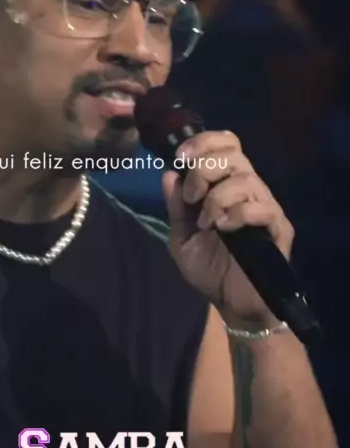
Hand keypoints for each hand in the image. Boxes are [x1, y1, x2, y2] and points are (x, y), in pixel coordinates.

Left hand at [162, 130, 294, 325]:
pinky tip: (223, 229)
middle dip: (204, 169)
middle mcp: (249, 190)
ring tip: (206, 223)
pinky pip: (262, 208)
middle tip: (191, 197)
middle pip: (234, 154)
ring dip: (217, 197)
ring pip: (246, 179)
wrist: (232, 305)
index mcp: (227, 185)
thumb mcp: (182, 237)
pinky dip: (237, 214)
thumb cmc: (210, 270)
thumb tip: (169, 173)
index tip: (181, 157)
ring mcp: (266, 208)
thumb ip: (176, 207)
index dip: (204, 142)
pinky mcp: (279, 230)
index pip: (226, 143)